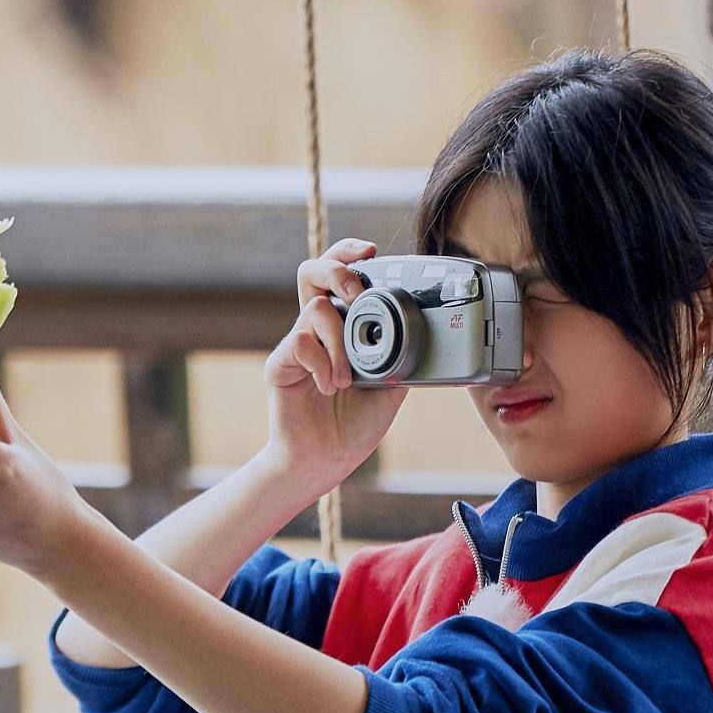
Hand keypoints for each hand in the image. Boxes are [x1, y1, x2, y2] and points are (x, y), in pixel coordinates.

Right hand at [264, 239, 406, 495]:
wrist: (326, 460)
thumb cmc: (354, 424)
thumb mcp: (393, 385)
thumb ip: (404, 355)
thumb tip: (430, 332)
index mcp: (344, 326)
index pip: (341, 274)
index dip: (351, 254)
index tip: (373, 252)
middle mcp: (318, 328)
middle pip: (314, 271)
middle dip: (338, 269)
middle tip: (357, 290)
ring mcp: (297, 344)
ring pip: (315, 308)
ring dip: (339, 338)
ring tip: (348, 376)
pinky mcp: (281, 363)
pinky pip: (300, 343)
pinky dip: (323, 362)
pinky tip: (331, 386)